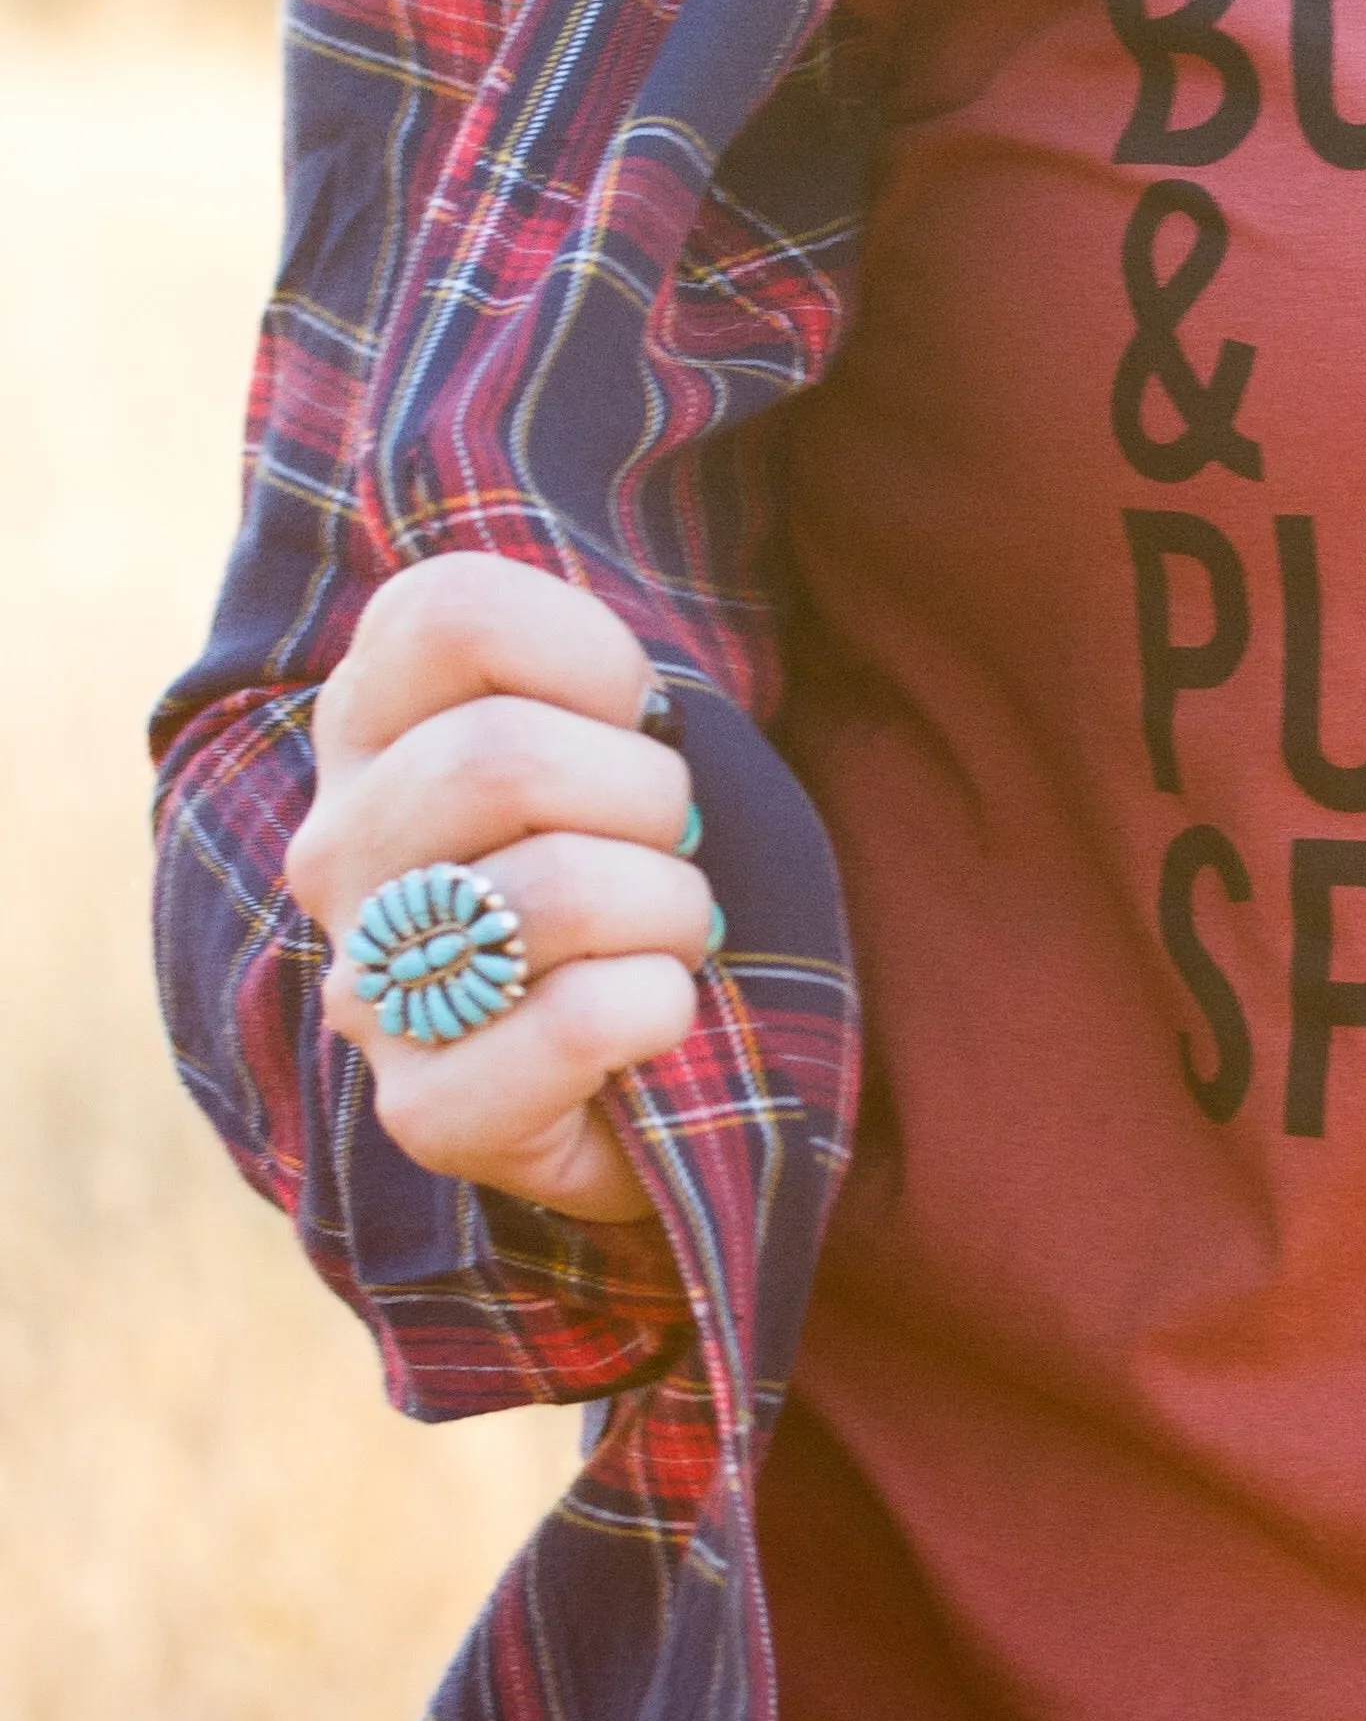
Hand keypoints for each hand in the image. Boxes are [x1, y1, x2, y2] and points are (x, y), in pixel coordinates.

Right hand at [283, 554, 713, 1226]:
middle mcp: (341, 849)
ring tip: (662, 940)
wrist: (638, 1083)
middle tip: (664, 850)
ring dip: (670, 909)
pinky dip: (663, 1007)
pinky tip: (654, 1018)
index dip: (592, 655)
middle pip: (501, 756)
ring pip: (556, 888)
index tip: (635, 721)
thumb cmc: (635, 878)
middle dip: (647, 798)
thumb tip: (647, 699)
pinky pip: (582, 1020)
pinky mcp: (428, 1109)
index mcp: (372, 730)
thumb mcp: (611, 743)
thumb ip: (594, 680)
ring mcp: (369, 988)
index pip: (450, 611)